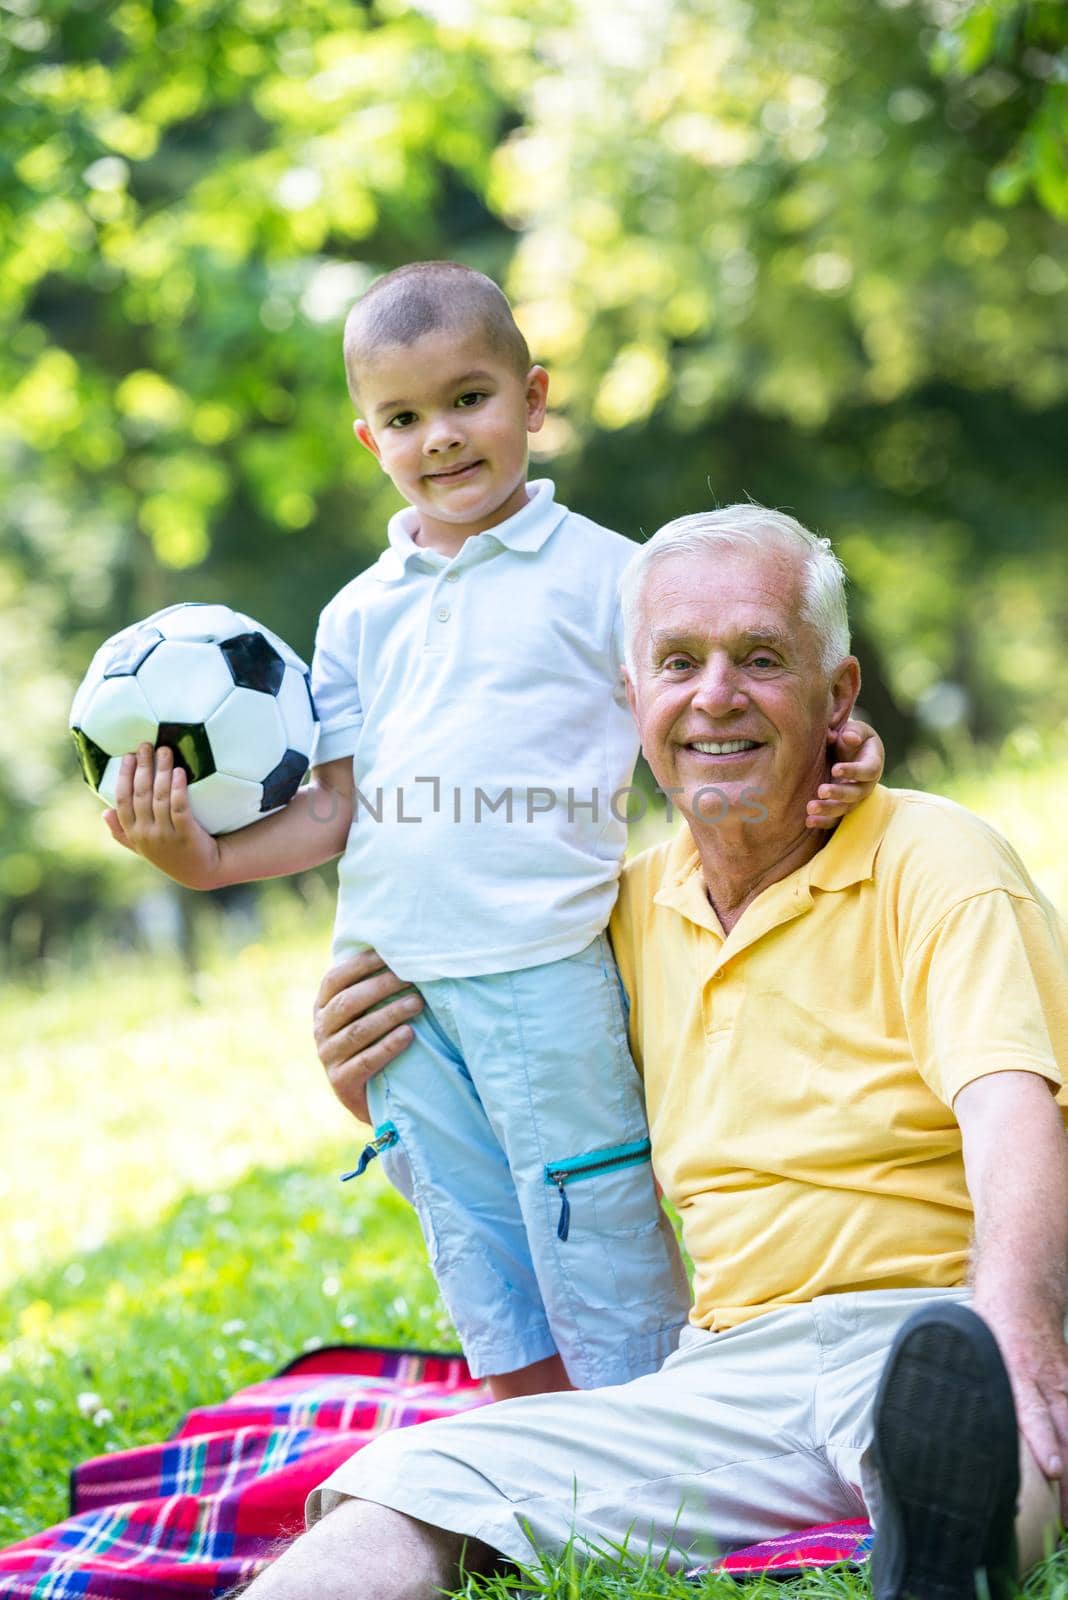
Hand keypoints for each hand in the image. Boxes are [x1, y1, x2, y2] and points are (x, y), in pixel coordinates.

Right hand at [103, 743, 221, 888]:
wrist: (201, 871)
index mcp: (133, 832)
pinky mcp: (186, 834)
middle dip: (143, 767)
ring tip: (165, 751)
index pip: (122, 800)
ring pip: (160, 798)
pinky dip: (178, 789)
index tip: (128, 756)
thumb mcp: (142, 847)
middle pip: (141, 794)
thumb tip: (104, 811)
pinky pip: (180, 808)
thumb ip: (122, 832)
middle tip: (146, 745)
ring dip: (161, 771)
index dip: (124, 777)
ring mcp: (166, 835)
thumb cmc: (170, 854)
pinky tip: (180, 772)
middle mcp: (146, 833)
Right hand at [313, 950, 422, 1123]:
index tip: (390, 953)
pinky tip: (409, 1034)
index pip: (335, 979)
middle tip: (411, 978)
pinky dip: (388, 1046)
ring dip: (390, 1014)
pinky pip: (366, 1061)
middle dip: (381, 986)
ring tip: (418, 1003)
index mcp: (322, 1008)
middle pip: (348, 1002)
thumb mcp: (365, 1013)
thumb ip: (369, 989)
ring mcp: (328, 1057)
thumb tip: (397, 949)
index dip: (360, 964)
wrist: (373, 1099)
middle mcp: (320, 1030)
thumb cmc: (374, 1042)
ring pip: (358, 1030)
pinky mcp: (341, 1082)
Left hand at [807, 718, 884, 828]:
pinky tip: (809, 821)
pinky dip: (823, 822)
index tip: (835, 768)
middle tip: (821, 791)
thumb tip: (849, 737)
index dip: (853, 771)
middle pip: (856, 794)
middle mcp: (865, 785)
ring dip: (828, 810)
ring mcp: (853, 799)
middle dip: (839, 793)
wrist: (844, 750)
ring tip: (810, 808)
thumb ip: (853, 732)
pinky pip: (835, 820)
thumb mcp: (855, 730)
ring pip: (844, 809)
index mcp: (872, 764)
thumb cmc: (851, 737)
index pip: (867, 771)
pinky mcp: (841, 807)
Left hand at [975, 1307, 1067, 1518]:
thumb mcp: (973, 1348)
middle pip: (1063, 1430)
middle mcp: (1044, 1379)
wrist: (1022, 1294)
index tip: (1053, 1469)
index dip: (1043, 1439)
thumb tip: (934, 1422)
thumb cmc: (988, 1327)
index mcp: (1014, 1370)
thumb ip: (967, 1382)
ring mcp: (1063, 1382)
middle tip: (1065, 1516)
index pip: (1031, 1409)